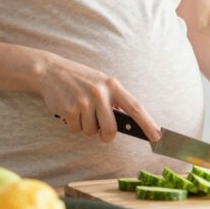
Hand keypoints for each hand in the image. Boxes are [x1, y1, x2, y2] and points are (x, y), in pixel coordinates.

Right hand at [38, 54, 159, 143]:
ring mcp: (84, 101)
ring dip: (86, 126)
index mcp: (113, 86)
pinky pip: (76, 129)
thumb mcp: (101, 83)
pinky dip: (73, 124)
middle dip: (106, 136)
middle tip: (102, 133)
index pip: (135, 108)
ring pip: (92, 131)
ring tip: (79, 109)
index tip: (157, 137)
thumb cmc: (80, 79)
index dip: (148, 124)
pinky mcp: (70, 110)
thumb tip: (128, 122)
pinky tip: (69, 110)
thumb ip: (114, 100)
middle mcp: (101, 93)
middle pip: (111, 129)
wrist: (51, 71)